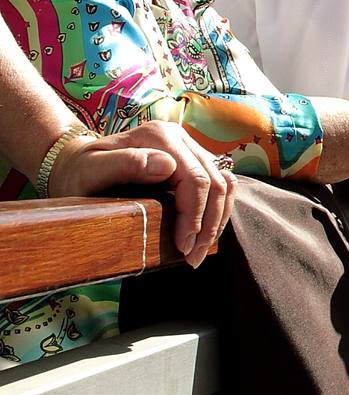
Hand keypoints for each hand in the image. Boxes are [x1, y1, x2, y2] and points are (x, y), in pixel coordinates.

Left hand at [49, 121, 235, 267]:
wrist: (78, 164)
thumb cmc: (80, 172)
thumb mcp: (91, 170)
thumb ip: (124, 163)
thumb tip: (166, 166)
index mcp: (160, 136)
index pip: (195, 178)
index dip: (194, 215)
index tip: (182, 247)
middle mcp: (181, 138)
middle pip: (216, 182)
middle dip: (209, 224)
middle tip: (193, 258)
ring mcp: (191, 148)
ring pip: (225, 184)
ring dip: (218, 219)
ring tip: (201, 249)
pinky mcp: (196, 162)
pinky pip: (222, 185)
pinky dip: (218, 211)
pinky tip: (204, 233)